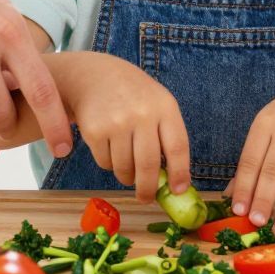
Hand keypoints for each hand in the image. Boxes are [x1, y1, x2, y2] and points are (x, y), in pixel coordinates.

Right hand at [55, 52, 189, 200]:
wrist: (95, 76)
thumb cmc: (133, 95)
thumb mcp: (157, 103)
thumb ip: (167, 135)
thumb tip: (173, 180)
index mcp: (165, 107)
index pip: (177, 147)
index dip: (179, 173)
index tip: (178, 191)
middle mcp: (142, 114)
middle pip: (148, 165)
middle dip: (148, 189)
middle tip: (146, 198)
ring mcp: (117, 122)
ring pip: (125, 169)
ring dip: (127, 176)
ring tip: (127, 166)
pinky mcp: (95, 131)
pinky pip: (106, 163)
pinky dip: (109, 164)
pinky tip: (110, 148)